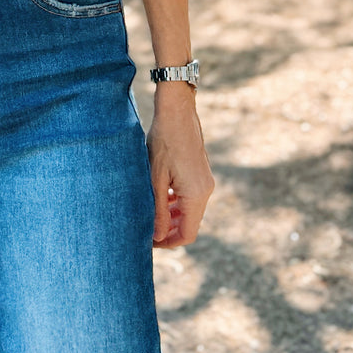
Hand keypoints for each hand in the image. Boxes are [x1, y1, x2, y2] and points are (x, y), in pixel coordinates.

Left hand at [146, 90, 214, 247]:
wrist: (177, 110)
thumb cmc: (164, 141)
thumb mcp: (156, 178)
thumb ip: (158, 210)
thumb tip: (158, 237)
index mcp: (196, 194)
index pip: (188, 233)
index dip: (169, 242)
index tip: (150, 242)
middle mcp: (205, 190)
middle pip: (190, 223)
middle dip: (170, 229)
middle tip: (147, 229)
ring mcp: (205, 180)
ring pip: (190, 209)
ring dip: (172, 215)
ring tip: (151, 212)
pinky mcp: (200, 172)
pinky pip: (190, 195)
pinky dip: (177, 201)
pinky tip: (160, 195)